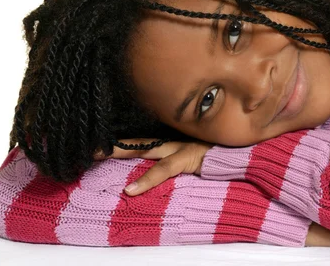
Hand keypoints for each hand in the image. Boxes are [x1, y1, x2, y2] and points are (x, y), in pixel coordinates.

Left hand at [94, 138, 213, 195]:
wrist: (242, 152)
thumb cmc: (219, 155)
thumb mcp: (193, 156)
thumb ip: (176, 159)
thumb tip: (158, 168)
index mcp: (171, 141)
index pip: (140, 141)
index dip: (119, 143)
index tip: (97, 146)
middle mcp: (172, 140)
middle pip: (135, 140)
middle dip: (111, 143)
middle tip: (87, 146)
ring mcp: (179, 147)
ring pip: (144, 148)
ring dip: (120, 151)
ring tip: (98, 155)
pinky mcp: (187, 158)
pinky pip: (164, 170)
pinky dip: (147, 180)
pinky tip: (130, 190)